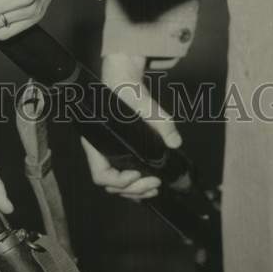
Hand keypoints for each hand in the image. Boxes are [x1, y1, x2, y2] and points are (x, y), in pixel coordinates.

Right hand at [81, 53, 181, 201]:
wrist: (123, 80)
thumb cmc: (127, 91)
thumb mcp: (145, 104)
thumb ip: (161, 123)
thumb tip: (175, 142)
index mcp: (98, 141)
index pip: (101, 174)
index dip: (118, 181)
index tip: (137, 173)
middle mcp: (100, 151)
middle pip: (110, 185)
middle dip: (133, 190)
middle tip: (155, 185)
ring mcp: (108, 153)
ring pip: (116, 184)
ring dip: (135, 191)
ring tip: (155, 188)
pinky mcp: (118, 153)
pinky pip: (122, 175)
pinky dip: (135, 184)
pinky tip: (150, 183)